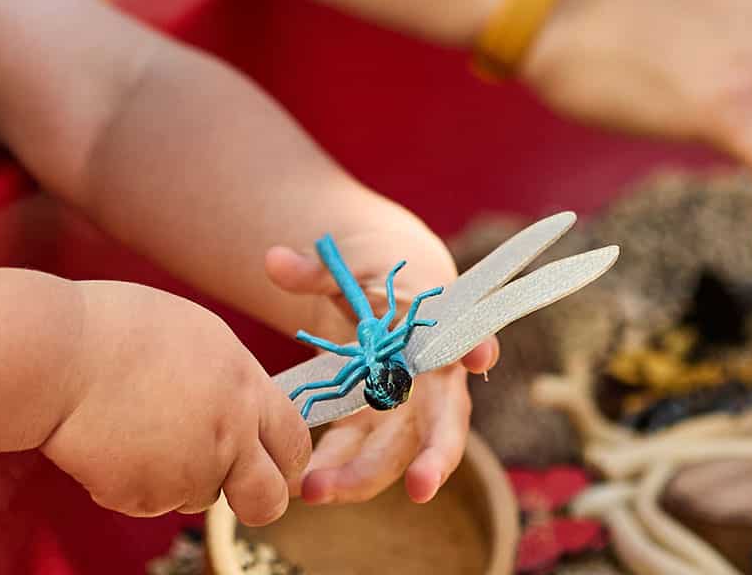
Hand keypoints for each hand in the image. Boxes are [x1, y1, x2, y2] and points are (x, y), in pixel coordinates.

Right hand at [42, 281, 309, 526]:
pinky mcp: (143, 497)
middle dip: (256, 501)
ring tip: (138, 427)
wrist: (58, 354)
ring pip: (197, 496)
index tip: (274, 462)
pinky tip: (110, 441)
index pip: (295, 442)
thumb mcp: (198, 336)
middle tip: (234, 489)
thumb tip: (245, 408)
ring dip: (177, 479)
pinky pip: (148, 501)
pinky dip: (132, 483)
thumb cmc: (119, 329)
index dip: (287, 459)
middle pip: (265, 500)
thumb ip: (231, 378)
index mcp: (244, 387)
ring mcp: (186, 472)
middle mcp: (227, 436)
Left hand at [263, 220, 499, 507]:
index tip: (478, 357)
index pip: (465, 337)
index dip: (476, 346)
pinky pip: (355, 455)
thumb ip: (316, 270)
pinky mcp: (371, 428)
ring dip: (361, 477)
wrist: (383, 302)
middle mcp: (432, 382)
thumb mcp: (353, 266)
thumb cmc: (380, 280)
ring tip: (316, 491)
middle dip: (435, 458)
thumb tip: (273, 260)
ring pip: (395, 455)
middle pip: (443, 425)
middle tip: (421, 488)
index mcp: (437, 332)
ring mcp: (403, 412)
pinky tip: (301, 484)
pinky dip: (332, 470)